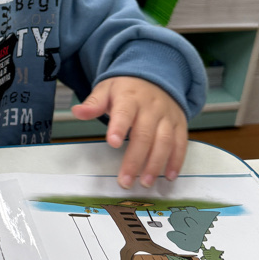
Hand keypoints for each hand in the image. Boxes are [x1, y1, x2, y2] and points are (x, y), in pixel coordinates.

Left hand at [71, 77, 186, 188]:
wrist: (155, 76)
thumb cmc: (127, 88)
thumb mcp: (106, 89)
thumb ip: (93, 104)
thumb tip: (77, 112)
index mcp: (130, 98)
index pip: (124, 112)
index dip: (119, 127)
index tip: (112, 142)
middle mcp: (151, 108)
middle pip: (144, 134)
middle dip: (135, 160)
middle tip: (126, 180)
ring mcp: (167, 116)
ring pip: (164, 141)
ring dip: (156, 164)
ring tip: (146, 183)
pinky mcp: (179, 124)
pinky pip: (181, 143)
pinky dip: (177, 161)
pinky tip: (169, 176)